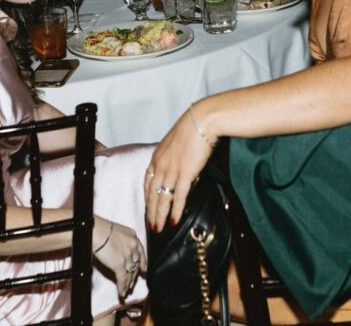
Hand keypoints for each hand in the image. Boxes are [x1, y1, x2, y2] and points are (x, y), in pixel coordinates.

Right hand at [93, 218, 146, 299]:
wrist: (96, 231)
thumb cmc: (101, 229)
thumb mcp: (117, 231)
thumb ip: (122, 240)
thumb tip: (118, 249)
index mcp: (133, 237)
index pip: (141, 252)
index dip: (142, 263)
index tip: (143, 270)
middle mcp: (133, 247)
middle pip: (136, 265)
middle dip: (134, 276)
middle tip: (131, 284)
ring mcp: (127, 256)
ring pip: (130, 274)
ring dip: (127, 284)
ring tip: (126, 291)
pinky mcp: (119, 265)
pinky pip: (122, 279)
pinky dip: (122, 287)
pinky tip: (121, 293)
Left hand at [144, 110, 213, 231]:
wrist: (203, 121)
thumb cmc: (194, 129)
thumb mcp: (177, 144)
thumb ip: (176, 160)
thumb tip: (184, 175)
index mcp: (157, 156)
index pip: (147, 182)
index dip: (147, 197)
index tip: (148, 208)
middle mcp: (161, 165)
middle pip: (151, 193)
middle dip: (150, 211)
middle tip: (151, 225)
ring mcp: (172, 170)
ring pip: (162, 198)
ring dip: (159, 215)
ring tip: (159, 228)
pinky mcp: (185, 173)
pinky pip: (178, 196)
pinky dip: (175, 210)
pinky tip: (174, 220)